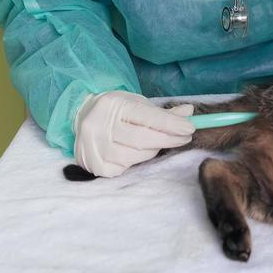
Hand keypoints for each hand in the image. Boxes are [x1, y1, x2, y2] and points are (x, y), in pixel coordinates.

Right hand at [73, 91, 194, 177]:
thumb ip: (162, 112)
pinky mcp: (93, 165)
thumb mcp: (137, 104)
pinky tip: (135, 153)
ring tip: (158, 144)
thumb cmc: (116, 111)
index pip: (146, 117)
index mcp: (112, 106)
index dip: (170, 124)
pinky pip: (123, 168)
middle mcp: (98, 126)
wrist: (82, 117)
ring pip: (134, 156)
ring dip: (153, 151)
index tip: (190, 127)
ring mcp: (94, 148)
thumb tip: (189, 113)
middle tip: (184, 137)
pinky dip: (135, 162)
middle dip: (168, 139)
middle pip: (142, 139)